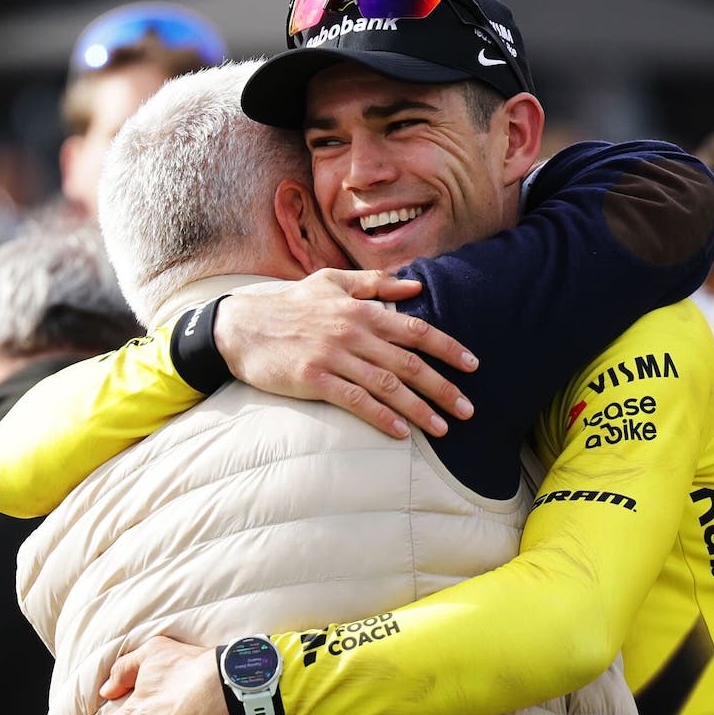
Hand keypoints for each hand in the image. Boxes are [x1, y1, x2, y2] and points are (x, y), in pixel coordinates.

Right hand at [215, 270, 478, 440]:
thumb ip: (374, 284)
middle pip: (409, 363)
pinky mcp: (314, 380)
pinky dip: (381, 417)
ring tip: (442, 427)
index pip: (416, 330)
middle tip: (468, 409)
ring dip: (419, 409)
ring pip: (387, 385)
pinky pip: (355, 401)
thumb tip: (414, 286)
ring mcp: (334, 357)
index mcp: (361, 310)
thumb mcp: (331, 282)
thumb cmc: (288, 304)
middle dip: (443, 388)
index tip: (472, 365)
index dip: (447, 348)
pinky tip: (400, 432)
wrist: (241, 326)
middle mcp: (353, 332)